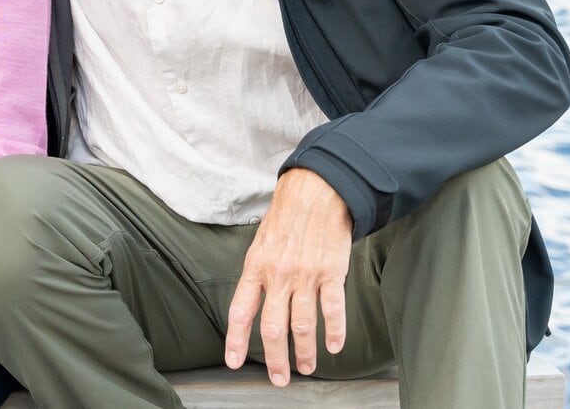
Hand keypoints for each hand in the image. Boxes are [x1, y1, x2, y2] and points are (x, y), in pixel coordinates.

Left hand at [225, 168, 352, 385]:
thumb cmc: (287, 215)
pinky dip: (335, 331)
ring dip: (306, 352)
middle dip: (276, 359)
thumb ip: (257, 272)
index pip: (241, 310)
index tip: (234, 362)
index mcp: (256, 266)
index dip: (236, 339)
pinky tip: (335, 346)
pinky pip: (333, 309)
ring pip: (303, 325)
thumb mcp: (260, 241)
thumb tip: (254, 301)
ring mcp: (306, 275)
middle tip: (279, 378)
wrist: (317, 190)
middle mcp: (279, 274)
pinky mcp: (332, 272)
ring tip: (307, 367)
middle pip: (273, 328)